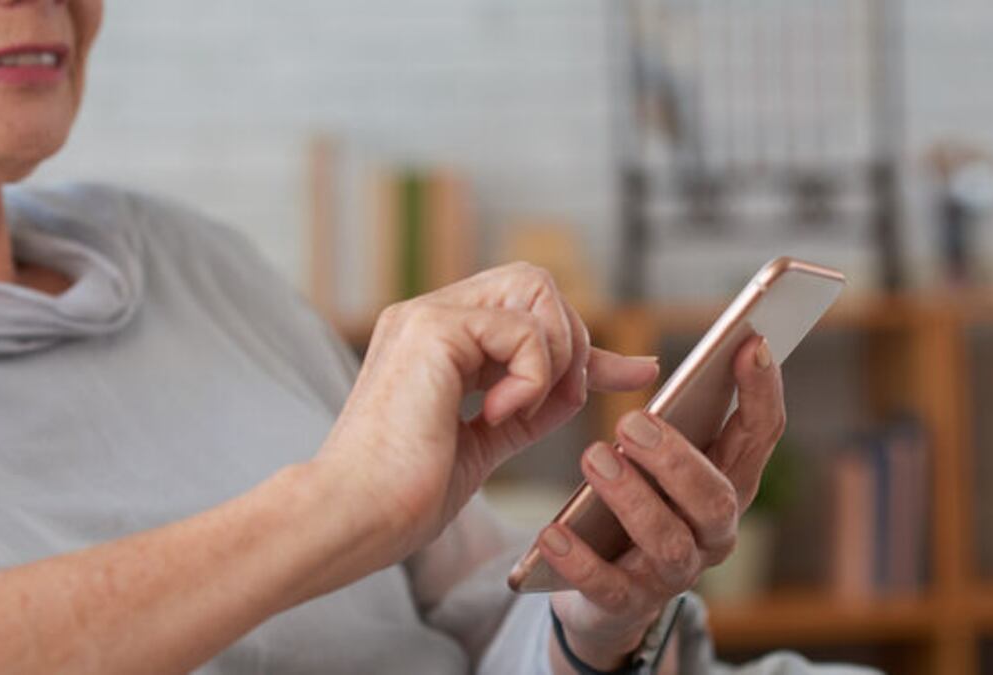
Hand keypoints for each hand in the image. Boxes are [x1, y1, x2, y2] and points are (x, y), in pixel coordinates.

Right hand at [316, 263, 658, 564]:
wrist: (355, 515)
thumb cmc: (405, 494)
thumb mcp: (486, 442)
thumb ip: (532, 405)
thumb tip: (589, 380)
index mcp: (437, 341)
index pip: (527, 314)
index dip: (585, 344)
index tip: (638, 373)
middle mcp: (429, 317)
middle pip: (536, 283)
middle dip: (570, 340)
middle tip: (556, 399)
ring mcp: (427, 316)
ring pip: (536, 290)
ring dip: (553, 356)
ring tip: (518, 411)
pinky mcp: (432, 329)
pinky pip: (523, 329)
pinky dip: (530, 376)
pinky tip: (495, 415)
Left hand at [543, 336, 785, 669]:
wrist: (601, 595)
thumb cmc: (629, 505)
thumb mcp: (646, 459)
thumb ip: (652, 417)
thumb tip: (646, 364)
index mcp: (726, 483)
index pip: (759, 435)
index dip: (761, 391)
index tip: (750, 343)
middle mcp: (713, 531)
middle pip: (715, 497)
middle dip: (676, 459)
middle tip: (630, 422)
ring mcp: (674, 573)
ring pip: (668, 541)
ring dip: (632, 499)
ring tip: (592, 458)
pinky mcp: (627, 604)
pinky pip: (608, 587)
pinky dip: (580, 561)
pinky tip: (551, 534)